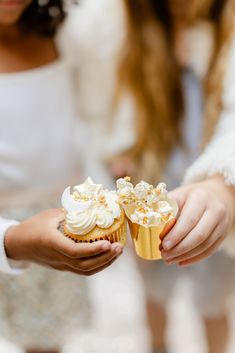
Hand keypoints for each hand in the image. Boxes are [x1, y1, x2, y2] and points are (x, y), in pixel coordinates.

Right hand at [5, 209, 122, 275]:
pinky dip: (97, 265)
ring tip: (117, 252)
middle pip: (84, 265)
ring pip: (85, 270)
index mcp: (52, 243)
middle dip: (105, 258)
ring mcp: (60, 265)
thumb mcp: (51, 214)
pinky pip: (82, 270)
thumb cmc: (34, 225)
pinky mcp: (63, 267)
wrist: (19, 244)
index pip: (75, 251)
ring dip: (104, 263)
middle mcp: (57, 257)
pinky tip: (107, 256)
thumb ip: (71, 213)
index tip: (108, 243)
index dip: (93, 250)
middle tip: (119, 247)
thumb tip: (94, 208)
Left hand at [161, 176, 234, 266]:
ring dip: (185, 255)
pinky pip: (210, 250)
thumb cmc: (192, 196)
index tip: (163, 244)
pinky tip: (181, 261)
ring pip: (205, 245)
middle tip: (164, 254)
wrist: (218, 195)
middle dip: (179, 248)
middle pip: (199, 235)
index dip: (176, 234)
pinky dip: (194, 258)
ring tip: (169, 259)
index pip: (190, 219)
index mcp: (201, 198)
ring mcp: (222, 224)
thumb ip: (165, 206)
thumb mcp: (179, 194)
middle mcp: (215, 211)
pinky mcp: (223, 234)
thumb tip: (148, 220)